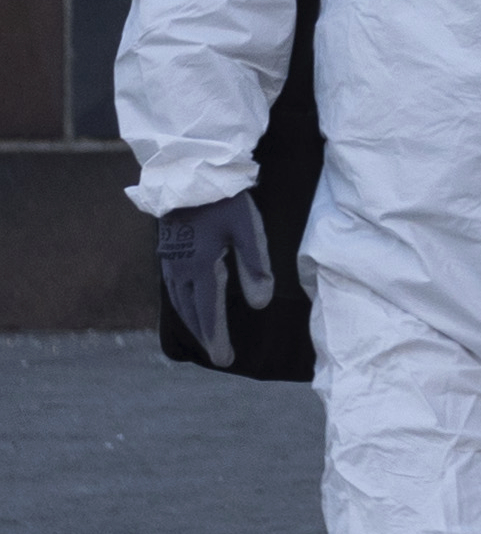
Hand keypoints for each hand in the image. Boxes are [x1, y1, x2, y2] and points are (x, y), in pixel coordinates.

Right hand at [157, 190, 276, 370]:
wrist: (190, 173)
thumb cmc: (224, 201)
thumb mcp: (247, 230)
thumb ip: (254, 266)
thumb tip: (259, 304)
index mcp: (200, 267)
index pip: (209, 312)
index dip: (217, 337)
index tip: (225, 360)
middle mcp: (179, 269)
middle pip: (191, 311)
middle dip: (205, 335)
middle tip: (218, 356)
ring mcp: (170, 260)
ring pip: (178, 301)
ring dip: (192, 321)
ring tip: (205, 337)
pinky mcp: (167, 250)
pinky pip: (172, 287)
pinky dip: (182, 304)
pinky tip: (189, 305)